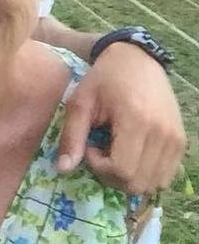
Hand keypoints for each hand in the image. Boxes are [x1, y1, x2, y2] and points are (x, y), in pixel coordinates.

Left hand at [57, 42, 185, 194]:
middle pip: (138, 182)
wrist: (135, 60)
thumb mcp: (80, 102)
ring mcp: (176, 140)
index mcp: (136, 121)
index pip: (122, 170)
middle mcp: (163, 134)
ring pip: (153, 184)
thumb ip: (71, 136)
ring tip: (114, 152)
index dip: (99, 167)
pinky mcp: (181, 142)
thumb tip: (63, 169)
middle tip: (99, 152)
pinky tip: (129, 152)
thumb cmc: (103, 79)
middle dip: (111, 176)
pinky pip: (165, 176)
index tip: (89, 146)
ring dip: (129, 177)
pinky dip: (145, 173)